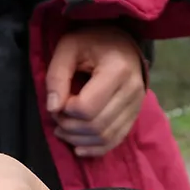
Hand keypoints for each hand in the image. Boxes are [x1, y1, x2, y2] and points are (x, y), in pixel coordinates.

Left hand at [46, 25, 145, 157]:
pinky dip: (94, 149)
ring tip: (63, 129)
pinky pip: (115, 141)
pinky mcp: (134, 116)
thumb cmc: (92, 41)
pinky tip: (78, 147)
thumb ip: (57, 75)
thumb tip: (53, 108)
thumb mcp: (68, 48)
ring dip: (79, 140)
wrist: (121, 42)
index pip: (87, 108)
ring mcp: (137, 105)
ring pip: (105, 137)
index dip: (66, 111)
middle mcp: (133, 90)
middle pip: (96, 126)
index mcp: (117, 70)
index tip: (58, 101)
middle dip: (70, 127)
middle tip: (57, 117)